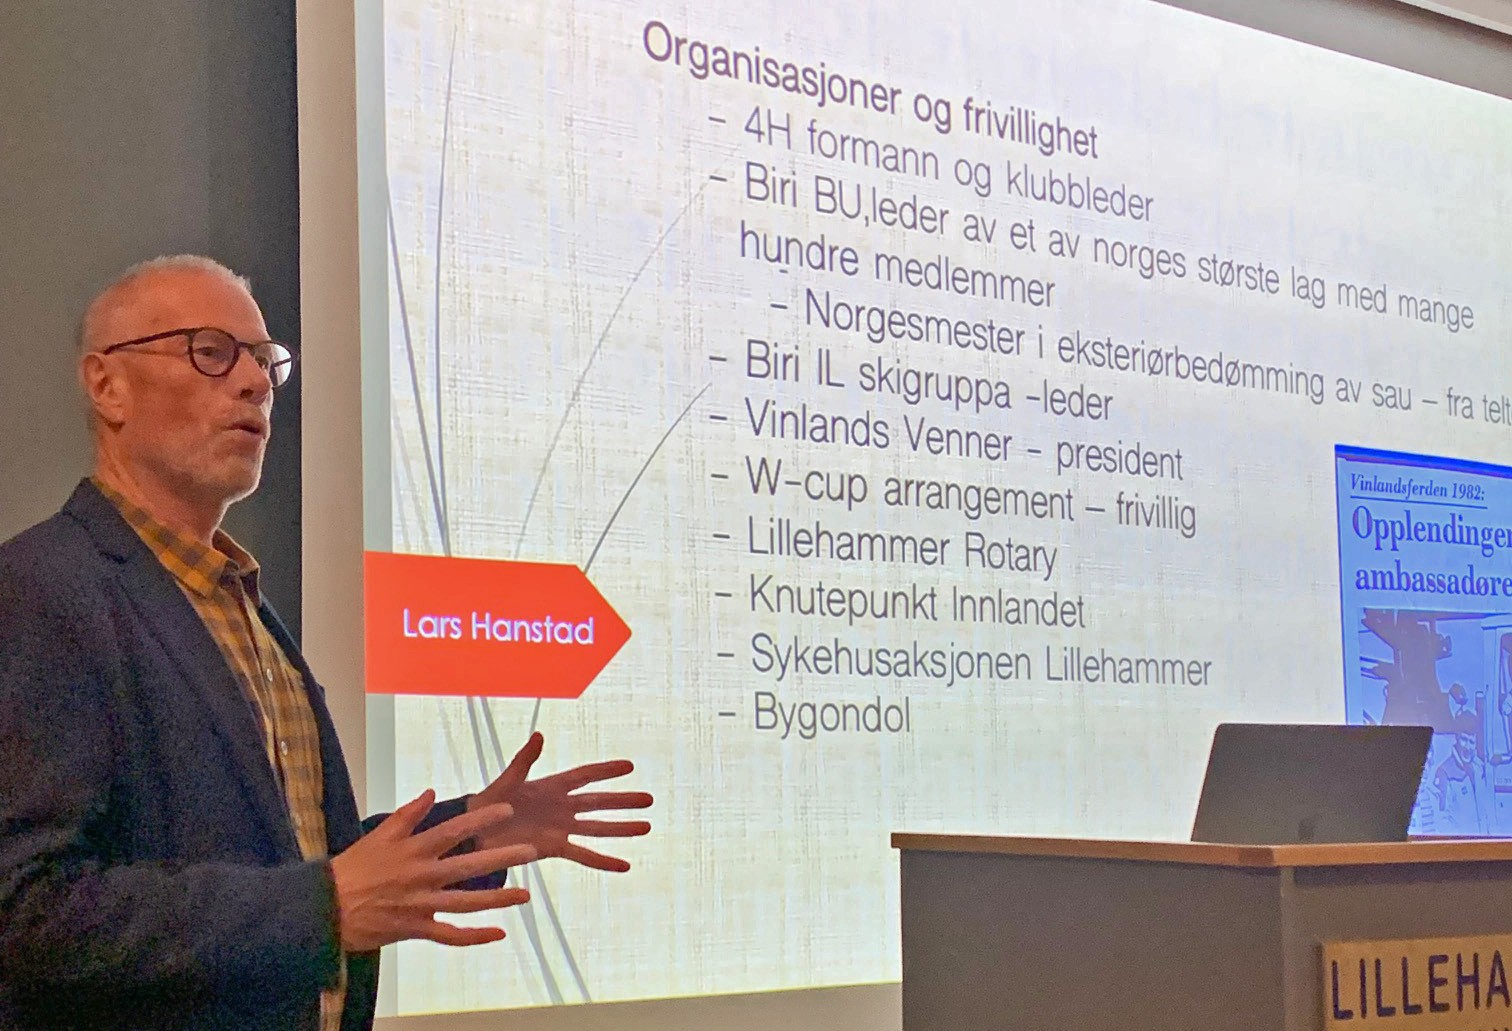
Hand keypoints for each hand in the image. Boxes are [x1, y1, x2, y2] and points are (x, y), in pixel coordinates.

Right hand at [330, 790, 535, 951]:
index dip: (482, 820)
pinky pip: (450, 935)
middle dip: (502, 858)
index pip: (454, 831)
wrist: (325, 908)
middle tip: (532, 852)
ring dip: (498, 899)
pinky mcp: (416, 928)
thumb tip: (430, 792)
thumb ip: (407, 815)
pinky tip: (498, 934)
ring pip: (466, 902)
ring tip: (526, 895)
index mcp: (413, 850)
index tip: (507, 811)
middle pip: (469, 866)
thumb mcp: (377, 835)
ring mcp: (421, 904)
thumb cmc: (350, 869)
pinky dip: (475, 937)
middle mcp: (422, 876)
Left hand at [467, 732, 651, 871]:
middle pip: (599, 802)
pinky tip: (625, 866)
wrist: (474, 832)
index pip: (585, 776)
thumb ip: (525, 760)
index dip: (606, 771)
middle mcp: (562, 807)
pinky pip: (584, 855)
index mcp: (552, 786)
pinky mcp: (554, 848)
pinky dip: (604, 861)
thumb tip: (539, 735)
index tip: (630, 766)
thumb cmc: (489, 801)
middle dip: (623, 801)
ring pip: (597, 828)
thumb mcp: (508, 779)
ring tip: (646, 827)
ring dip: (621, 829)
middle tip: (649, 800)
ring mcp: (561, 828)